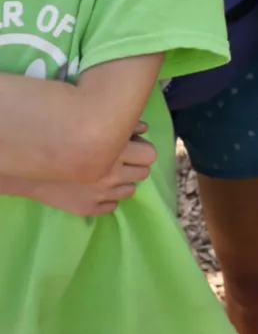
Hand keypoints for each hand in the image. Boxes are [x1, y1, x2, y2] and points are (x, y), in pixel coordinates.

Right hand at [16, 131, 156, 216]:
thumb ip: (124, 125)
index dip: (142, 149)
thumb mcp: (97, 124)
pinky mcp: (88, 209)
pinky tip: (95, 188)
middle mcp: (112, 174)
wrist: (31, 163)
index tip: (134, 147)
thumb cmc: (64, 136)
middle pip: (143, 173)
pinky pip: (112, 206)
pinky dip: (107, 198)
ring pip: (130, 190)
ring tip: (108, 174)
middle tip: (122, 161)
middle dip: (135, 165)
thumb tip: (145, 128)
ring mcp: (101, 195)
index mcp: (116, 151)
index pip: (150, 155)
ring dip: (122, 182)